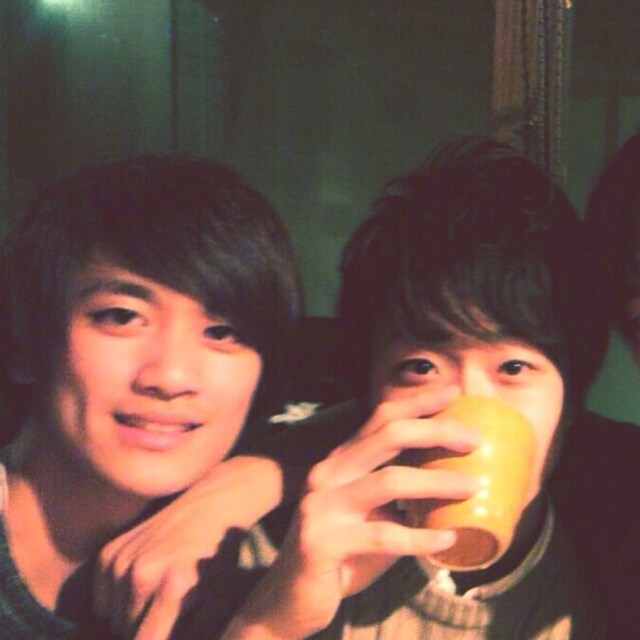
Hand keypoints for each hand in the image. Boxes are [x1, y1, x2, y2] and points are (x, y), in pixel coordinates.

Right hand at [93, 455, 282, 639]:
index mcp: (172, 588)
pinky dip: (113, 602)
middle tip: (161, 623)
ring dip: (127, 620)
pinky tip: (136, 592)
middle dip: (142, 633)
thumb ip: (194, 632)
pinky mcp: (110, 551)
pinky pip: (99, 597)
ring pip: (110, 618)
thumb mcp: (217, 600)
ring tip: (152, 607)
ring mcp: (123, 560)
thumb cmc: (218, 559)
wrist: (210, 507)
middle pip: (125, 633)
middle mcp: (142, 574)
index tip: (160, 635)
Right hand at [220, 389, 480, 639]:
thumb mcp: (372, 515)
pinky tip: (448, 539)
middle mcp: (328, 474)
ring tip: (473, 487)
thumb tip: (455, 481)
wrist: (291, 598)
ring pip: (389, 481)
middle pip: (387, 435)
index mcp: (340, 461)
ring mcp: (321, 505)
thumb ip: (400, 496)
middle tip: (474, 440)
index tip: (454, 392)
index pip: (380, 418)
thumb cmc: (343, 553)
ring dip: (437, 482)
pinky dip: (421, 537)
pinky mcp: (321, 541)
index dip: (417, 401)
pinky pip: (382, 535)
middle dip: (434, 431)